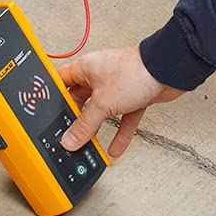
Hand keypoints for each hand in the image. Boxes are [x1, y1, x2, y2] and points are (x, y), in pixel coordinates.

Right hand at [57, 45, 183, 157]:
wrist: (168, 70)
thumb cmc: (135, 71)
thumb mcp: (103, 102)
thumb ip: (85, 124)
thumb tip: (70, 139)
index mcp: (86, 68)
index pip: (61, 81)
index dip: (52, 95)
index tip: (46, 111)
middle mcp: (100, 76)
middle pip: (81, 99)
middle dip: (75, 118)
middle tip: (67, 133)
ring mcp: (117, 86)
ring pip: (102, 111)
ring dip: (97, 128)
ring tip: (88, 144)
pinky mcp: (134, 96)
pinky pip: (122, 118)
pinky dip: (119, 133)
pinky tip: (115, 147)